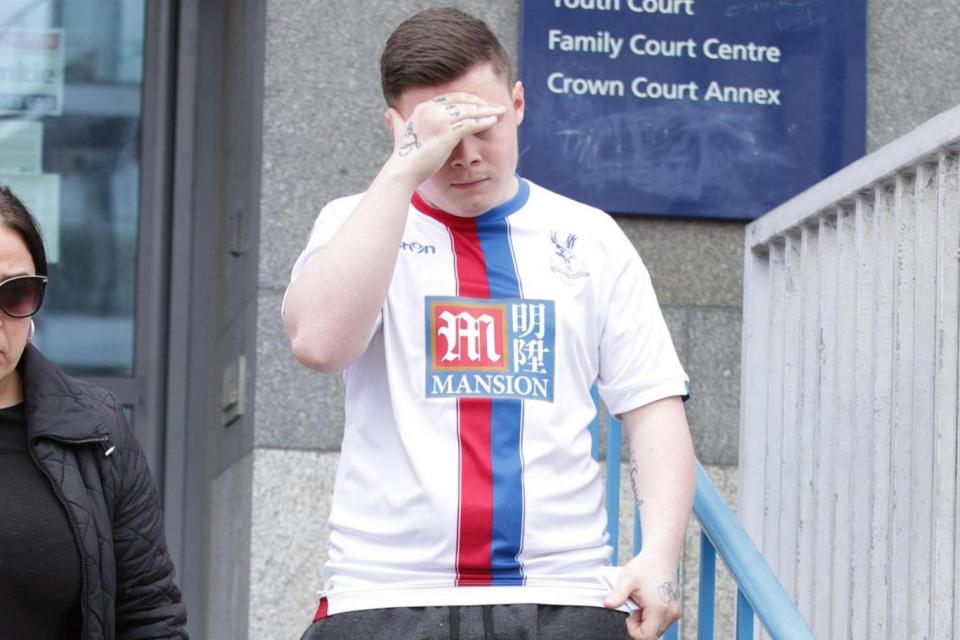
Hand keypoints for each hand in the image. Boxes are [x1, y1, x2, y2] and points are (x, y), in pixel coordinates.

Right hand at [384, 92, 505, 185]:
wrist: (403, 171)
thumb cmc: (404, 157)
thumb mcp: (400, 133)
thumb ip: (397, 122)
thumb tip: (389, 113)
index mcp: (422, 108)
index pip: (449, 97)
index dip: (466, 99)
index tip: (478, 102)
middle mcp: (430, 110)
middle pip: (461, 101)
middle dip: (479, 103)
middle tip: (493, 105)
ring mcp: (439, 120)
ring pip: (469, 111)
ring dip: (486, 111)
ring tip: (499, 112)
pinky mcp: (447, 133)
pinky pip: (470, 124)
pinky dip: (483, 121)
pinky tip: (493, 122)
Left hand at [604, 552, 680, 638]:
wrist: (661, 556)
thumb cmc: (643, 567)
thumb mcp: (627, 579)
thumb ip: (617, 595)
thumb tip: (606, 605)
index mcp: (659, 609)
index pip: (646, 637)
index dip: (633, 630)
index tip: (629, 615)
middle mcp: (670, 613)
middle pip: (651, 635)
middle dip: (639, 625)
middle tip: (634, 606)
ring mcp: (675, 612)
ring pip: (656, 630)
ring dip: (645, 622)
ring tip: (641, 603)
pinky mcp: (675, 610)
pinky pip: (661, 623)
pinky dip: (652, 617)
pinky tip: (648, 603)